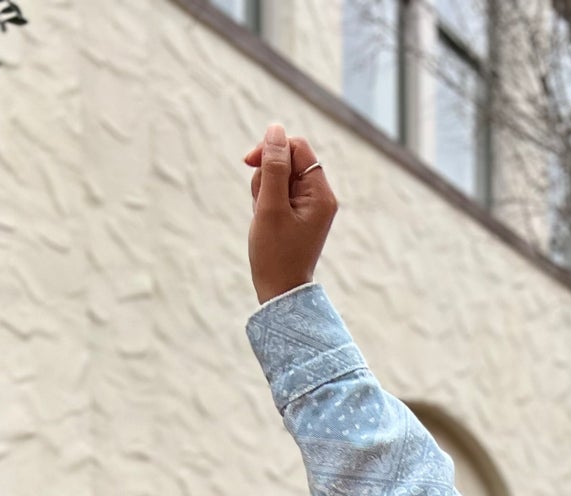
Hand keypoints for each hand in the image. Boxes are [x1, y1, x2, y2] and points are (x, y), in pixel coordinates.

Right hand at [243, 122, 337, 304]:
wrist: (279, 292)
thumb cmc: (275, 254)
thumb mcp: (271, 206)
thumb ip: (274, 166)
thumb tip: (275, 129)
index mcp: (321, 194)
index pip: (297, 148)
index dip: (272, 148)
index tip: (249, 161)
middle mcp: (320, 196)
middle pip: (287, 160)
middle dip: (266, 174)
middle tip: (261, 202)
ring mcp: (309, 205)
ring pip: (278, 176)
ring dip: (263, 189)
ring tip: (262, 215)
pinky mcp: (297, 213)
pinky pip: (277, 192)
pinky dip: (265, 201)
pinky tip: (264, 220)